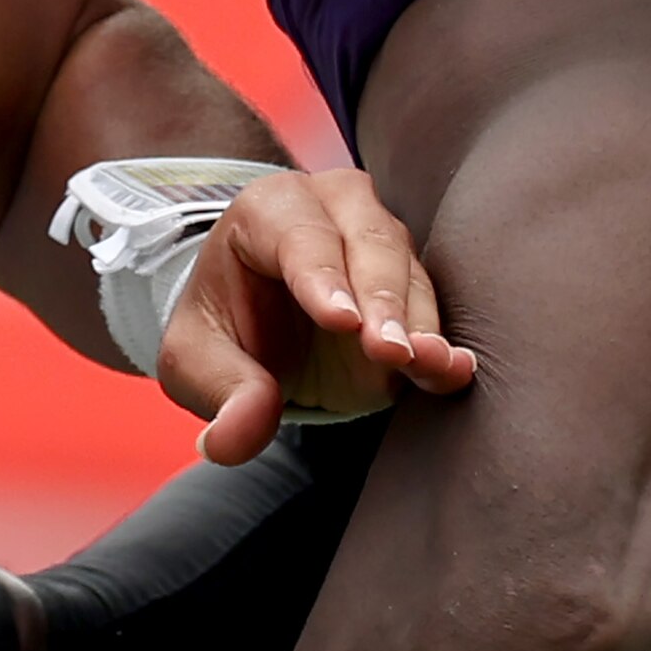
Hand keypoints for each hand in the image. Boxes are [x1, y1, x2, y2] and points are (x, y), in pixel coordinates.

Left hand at [160, 169, 479, 465]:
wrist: (262, 323)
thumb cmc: (227, 326)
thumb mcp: (196, 358)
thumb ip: (219, 392)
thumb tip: (230, 442)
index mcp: (271, 208)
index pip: (301, 236)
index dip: (321, 278)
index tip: (342, 323)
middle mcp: (337, 209)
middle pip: (371, 242)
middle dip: (382, 299)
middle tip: (389, 351)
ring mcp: (384, 240)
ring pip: (411, 273)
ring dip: (418, 324)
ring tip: (427, 363)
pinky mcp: (414, 283)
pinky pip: (436, 307)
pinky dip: (443, 344)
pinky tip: (455, 369)